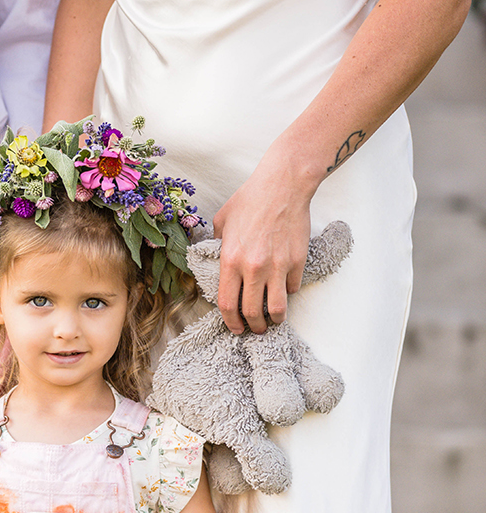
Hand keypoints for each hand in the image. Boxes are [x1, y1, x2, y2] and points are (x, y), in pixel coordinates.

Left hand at [212, 150, 314, 334]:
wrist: (283, 184)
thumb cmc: (251, 199)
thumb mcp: (222, 221)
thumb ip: (216, 245)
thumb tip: (214, 260)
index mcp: (230, 260)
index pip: (228, 305)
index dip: (230, 322)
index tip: (235, 327)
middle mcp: (253, 267)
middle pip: (251, 312)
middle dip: (252, 327)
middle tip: (254, 328)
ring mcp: (277, 266)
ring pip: (276, 309)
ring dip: (273, 320)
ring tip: (272, 320)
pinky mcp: (297, 261)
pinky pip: (292, 288)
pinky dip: (287, 293)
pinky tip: (283, 289)